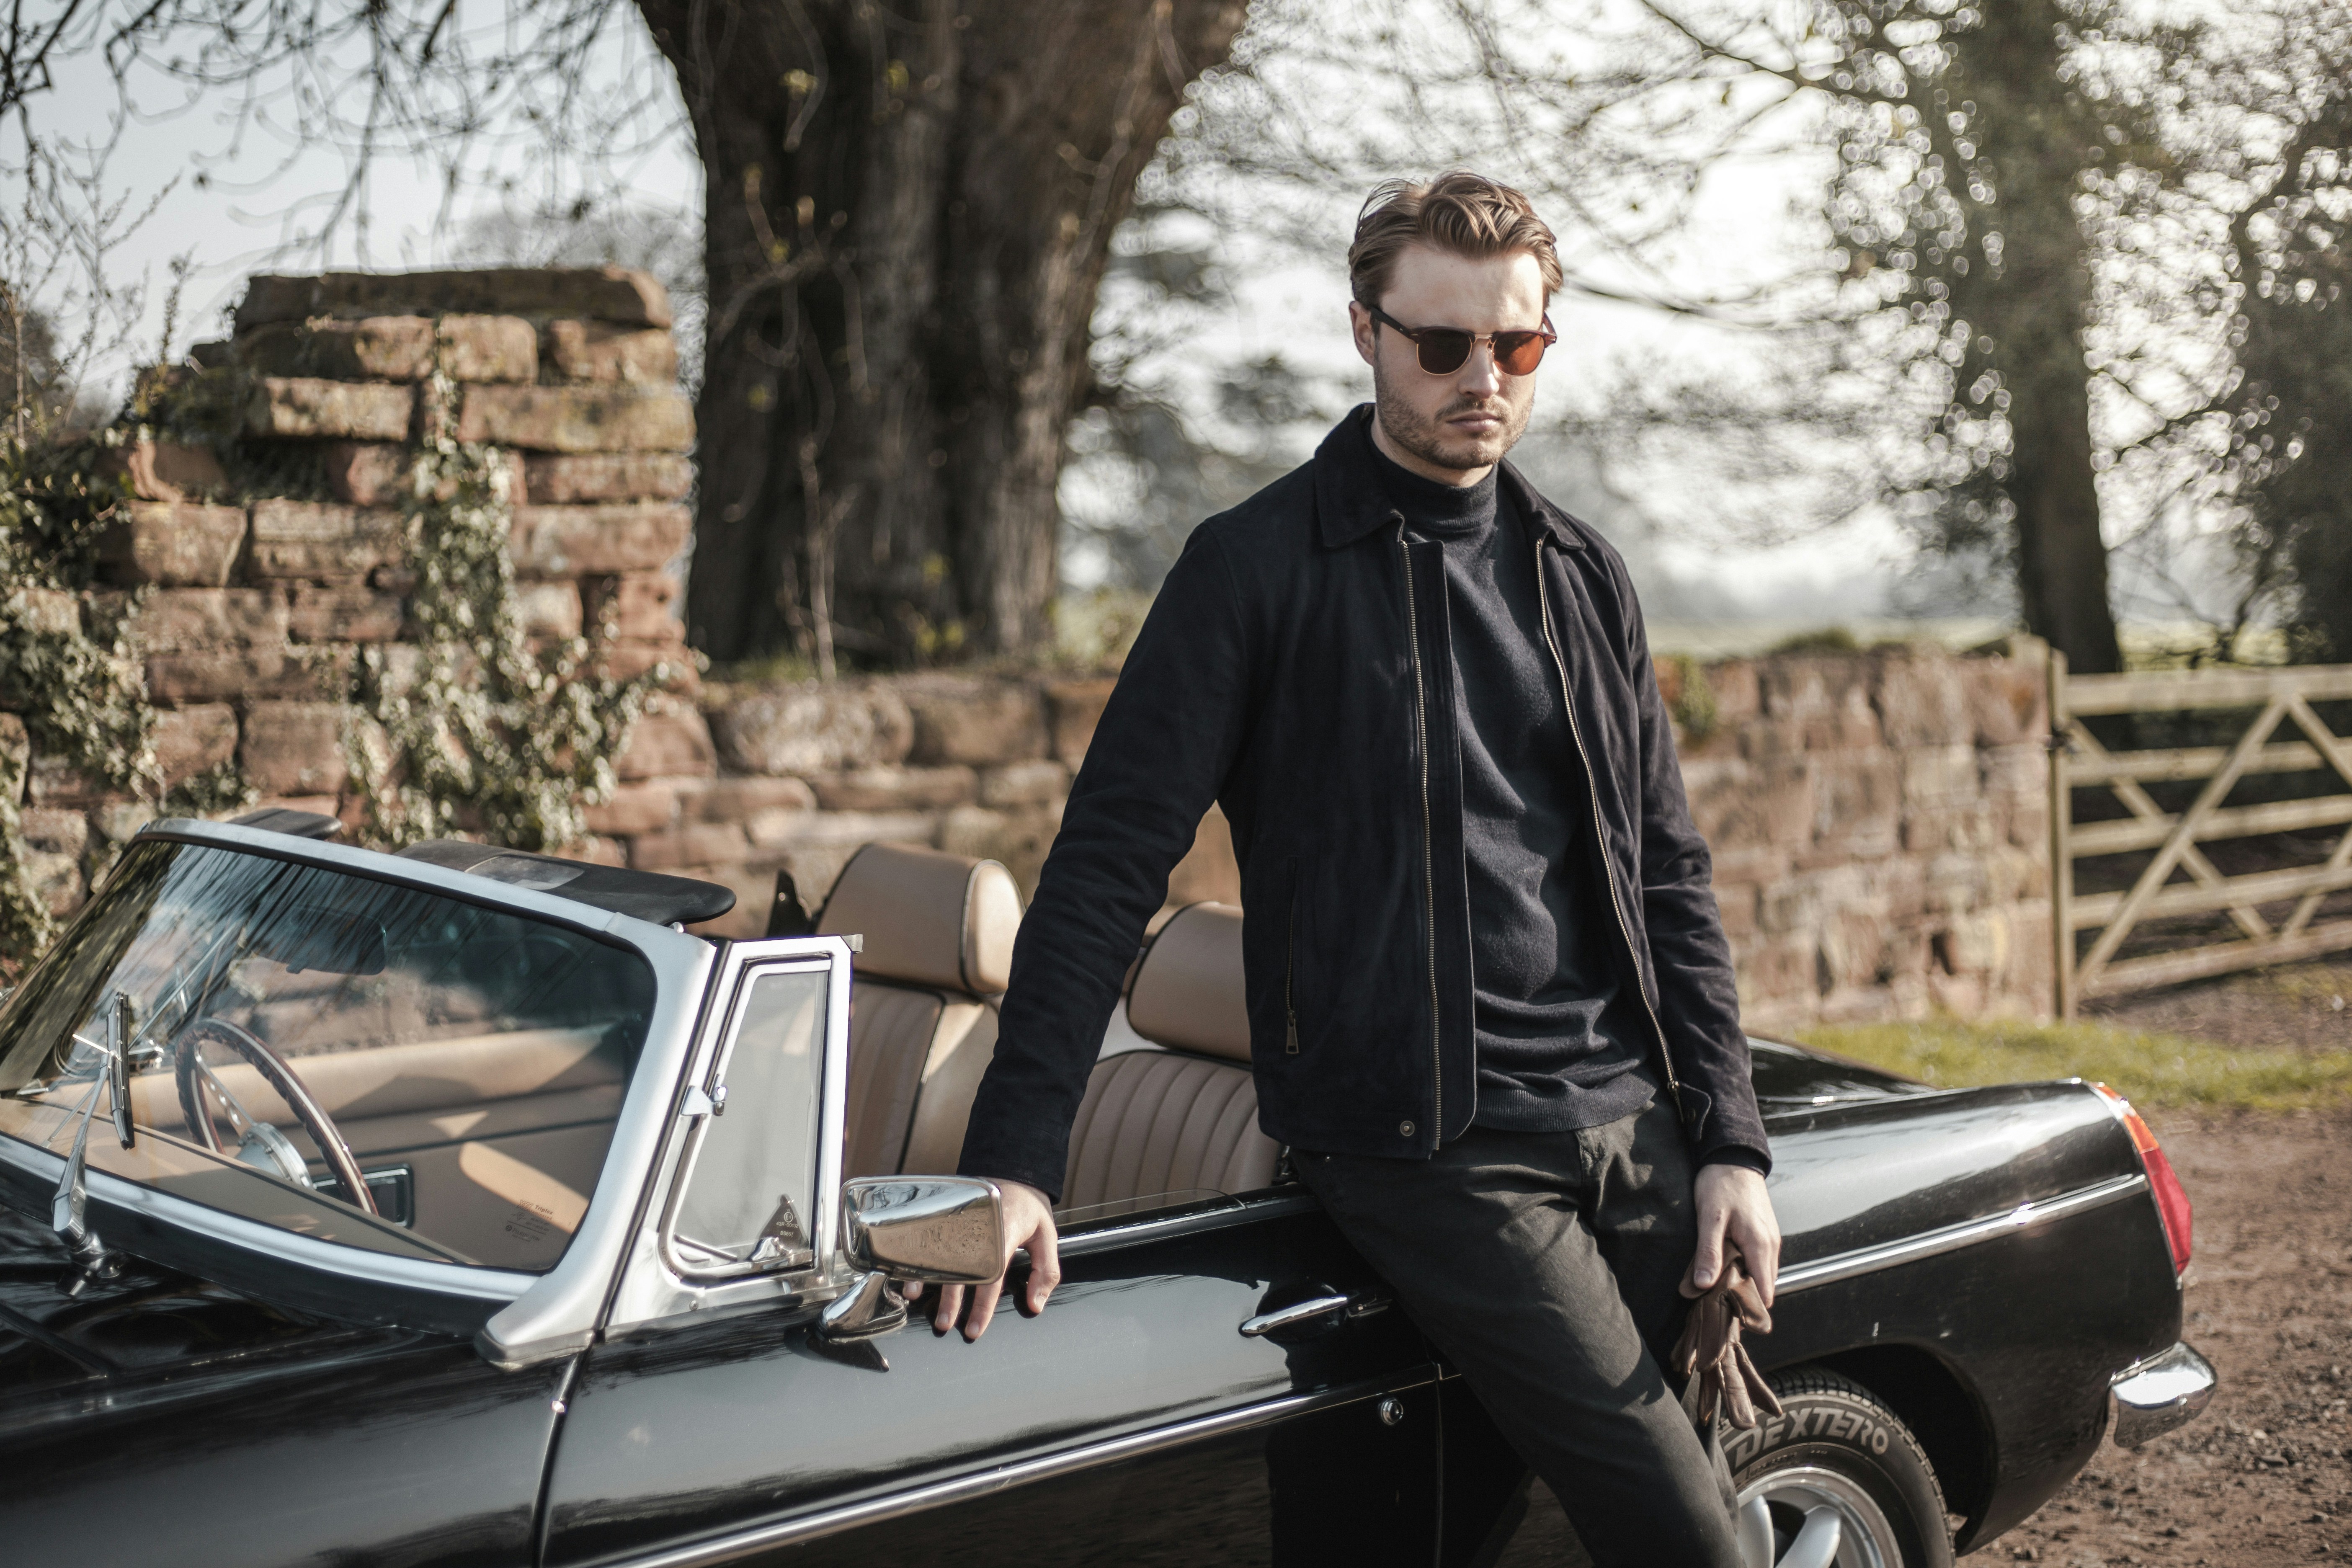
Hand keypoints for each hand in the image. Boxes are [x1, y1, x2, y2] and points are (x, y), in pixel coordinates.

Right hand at [901, 1179, 1058, 1341]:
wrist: (1012, 1172)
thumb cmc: (1029, 1208)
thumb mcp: (1047, 1235)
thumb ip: (1045, 1272)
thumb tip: (1035, 1306)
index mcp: (1006, 1230)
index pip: (992, 1275)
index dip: (982, 1305)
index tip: (974, 1329)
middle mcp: (980, 1226)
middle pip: (962, 1268)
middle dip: (951, 1300)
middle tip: (944, 1324)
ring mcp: (961, 1219)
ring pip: (942, 1255)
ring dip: (932, 1285)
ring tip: (923, 1306)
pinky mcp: (950, 1217)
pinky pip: (931, 1241)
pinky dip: (920, 1262)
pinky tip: (912, 1281)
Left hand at [1684, 1162, 1779, 1307]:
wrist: (1733, 1156)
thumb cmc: (1720, 1184)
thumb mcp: (1709, 1218)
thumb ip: (1708, 1252)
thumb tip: (1703, 1286)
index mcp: (1760, 1246)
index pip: (1765, 1292)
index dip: (1749, 1309)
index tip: (1728, 1319)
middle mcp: (1771, 1246)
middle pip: (1764, 1287)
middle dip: (1744, 1300)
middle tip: (1716, 1309)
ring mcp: (1770, 1239)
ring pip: (1761, 1275)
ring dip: (1743, 1285)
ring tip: (1717, 1293)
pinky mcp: (1764, 1233)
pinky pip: (1759, 1261)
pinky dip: (1745, 1270)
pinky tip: (1725, 1270)